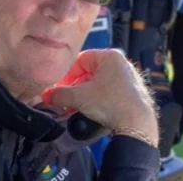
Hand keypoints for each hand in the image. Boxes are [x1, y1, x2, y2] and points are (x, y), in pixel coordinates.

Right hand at [42, 49, 158, 144]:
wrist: (137, 125)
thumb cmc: (109, 103)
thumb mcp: (78, 97)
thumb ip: (58, 94)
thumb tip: (45, 95)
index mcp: (109, 56)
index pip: (78, 61)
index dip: (66, 75)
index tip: (58, 89)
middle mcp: (121, 63)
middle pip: (88, 72)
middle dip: (74, 87)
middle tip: (65, 100)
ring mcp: (129, 78)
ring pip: (97, 83)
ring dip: (83, 95)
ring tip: (74, 108)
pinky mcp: (133, 92)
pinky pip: (108, 91)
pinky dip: (96, 99)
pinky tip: (89, 111)